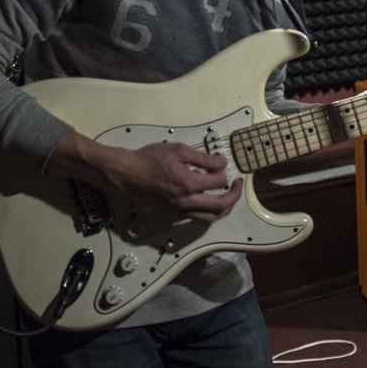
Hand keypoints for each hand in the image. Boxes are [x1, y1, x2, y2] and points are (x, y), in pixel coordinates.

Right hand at [56, 133, 241, 220]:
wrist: (128, 173)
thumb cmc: (150, 158)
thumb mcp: (178, 150)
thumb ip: (202, 158)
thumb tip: (221, 162)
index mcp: (188, 183)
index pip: (218, 181)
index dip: (224, 170)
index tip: (222, 162)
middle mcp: (186, 201)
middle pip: (220, 206)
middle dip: (234, 195)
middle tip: (238, 184)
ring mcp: (180, 209)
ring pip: (210, 217)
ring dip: (224, 208)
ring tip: (229, 196)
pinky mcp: (175, 212)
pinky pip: (199, 217)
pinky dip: (210, 212)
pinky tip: (212, 201)